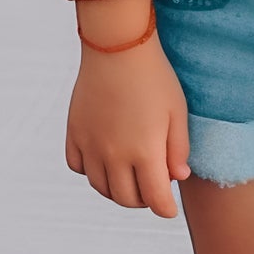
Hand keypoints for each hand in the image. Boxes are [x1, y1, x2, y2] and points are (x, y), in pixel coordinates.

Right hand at [66, 26, 191, 217]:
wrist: (117, 45)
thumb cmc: (154, 75)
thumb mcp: (177, 110)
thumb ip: (178, 148)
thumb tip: (177, 178)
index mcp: (144, 151)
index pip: (154, 199)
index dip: (165, 208)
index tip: (170, 208)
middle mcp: (114, 154)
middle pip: (126, 198)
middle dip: (142, 200)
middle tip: (152, 188)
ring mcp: (91, 144)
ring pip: (101, 187)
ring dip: (117, 189)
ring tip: (130, 177)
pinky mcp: (74, 131)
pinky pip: (78, 166)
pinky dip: (91, 171)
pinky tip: (103, 159)